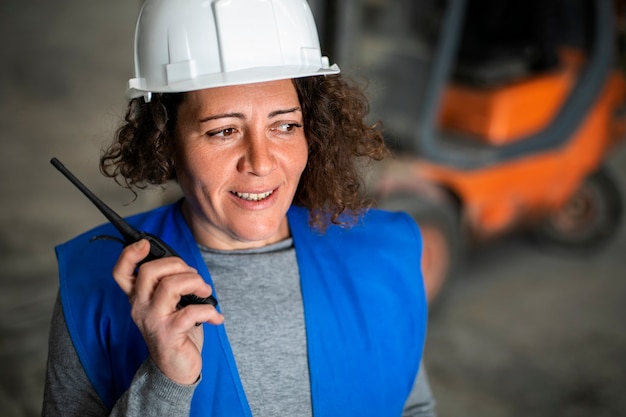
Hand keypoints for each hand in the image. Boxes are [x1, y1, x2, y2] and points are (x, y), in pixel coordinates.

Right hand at [112, 239, 223, 383]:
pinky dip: (209, 310)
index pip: (121, 272)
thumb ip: (170, 284)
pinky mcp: (168, 335)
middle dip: (178, 265)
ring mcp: (153, 321)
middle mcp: (140, 307)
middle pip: (149, 271)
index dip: (129, 254)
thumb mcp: (169, 305)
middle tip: (194, 277)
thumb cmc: (176, 331)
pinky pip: (190, 312)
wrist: (176, 369)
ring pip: (169, 286)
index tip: (145, 244)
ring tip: (205, 292)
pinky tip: (215, 317)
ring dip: (195, 282)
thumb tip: (185, 266)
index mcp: (139, 297)